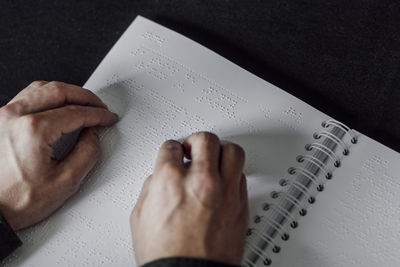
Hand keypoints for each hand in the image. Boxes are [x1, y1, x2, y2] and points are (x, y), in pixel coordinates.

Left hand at [0, 81, 117, 229]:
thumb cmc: (17, 201)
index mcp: (34, 130)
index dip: (98, 114)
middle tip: (100, 106)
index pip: (76, 112)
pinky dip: (48, 96)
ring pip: (42, 88)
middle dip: (86, 97)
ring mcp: (4, 116)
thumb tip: (93, 135)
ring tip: (82, 103)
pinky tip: (58, 105)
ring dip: (67, 92)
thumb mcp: (66, 182)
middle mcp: (15, 117)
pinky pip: (28, 96)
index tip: (107, 118)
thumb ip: (87, 153)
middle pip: (60, 91)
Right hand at [130, 132, 248, 264]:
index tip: (173, 153)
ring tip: (214, 158)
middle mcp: (200, 181)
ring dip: (221, 151)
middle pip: (205, 140)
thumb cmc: (166, 255)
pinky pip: (242, 177)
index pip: (171, 146)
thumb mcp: (140, 218)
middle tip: (193, 149)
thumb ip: (150, 189)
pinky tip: (224, 181)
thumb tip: (159, 179)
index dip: (170, 149)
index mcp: (170, 180)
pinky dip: (232, 175)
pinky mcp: (241, 205)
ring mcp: (224, 192)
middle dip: (195, 141)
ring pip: (232, 151)